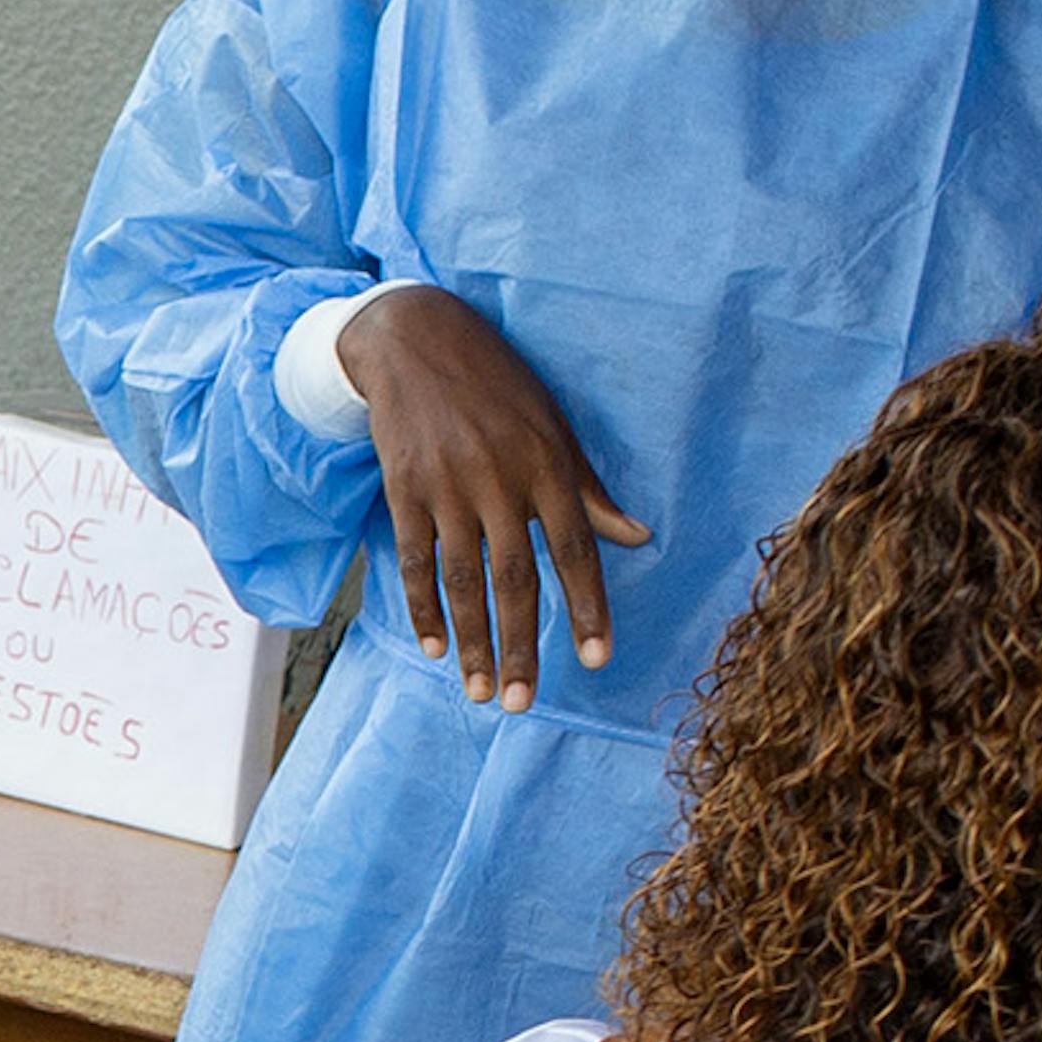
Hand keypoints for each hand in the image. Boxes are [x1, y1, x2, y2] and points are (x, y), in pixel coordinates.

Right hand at [339, 287, 645, 710]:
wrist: (416, 338)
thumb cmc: (498, 383)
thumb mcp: (554, 425)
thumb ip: (589, 489)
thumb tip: (638, 537)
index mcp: (545, 464)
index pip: (573, 549)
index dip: (586, 607)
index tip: (595, 659)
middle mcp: (497, 479)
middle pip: (513, 578)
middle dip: (520, 645)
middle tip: (524, 703)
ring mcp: (445, 486)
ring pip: (461, 579)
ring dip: (471, 642)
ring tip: (479, 692)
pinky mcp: (403, 489)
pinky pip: (412, 560)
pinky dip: (422, 606)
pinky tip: (433, 646)